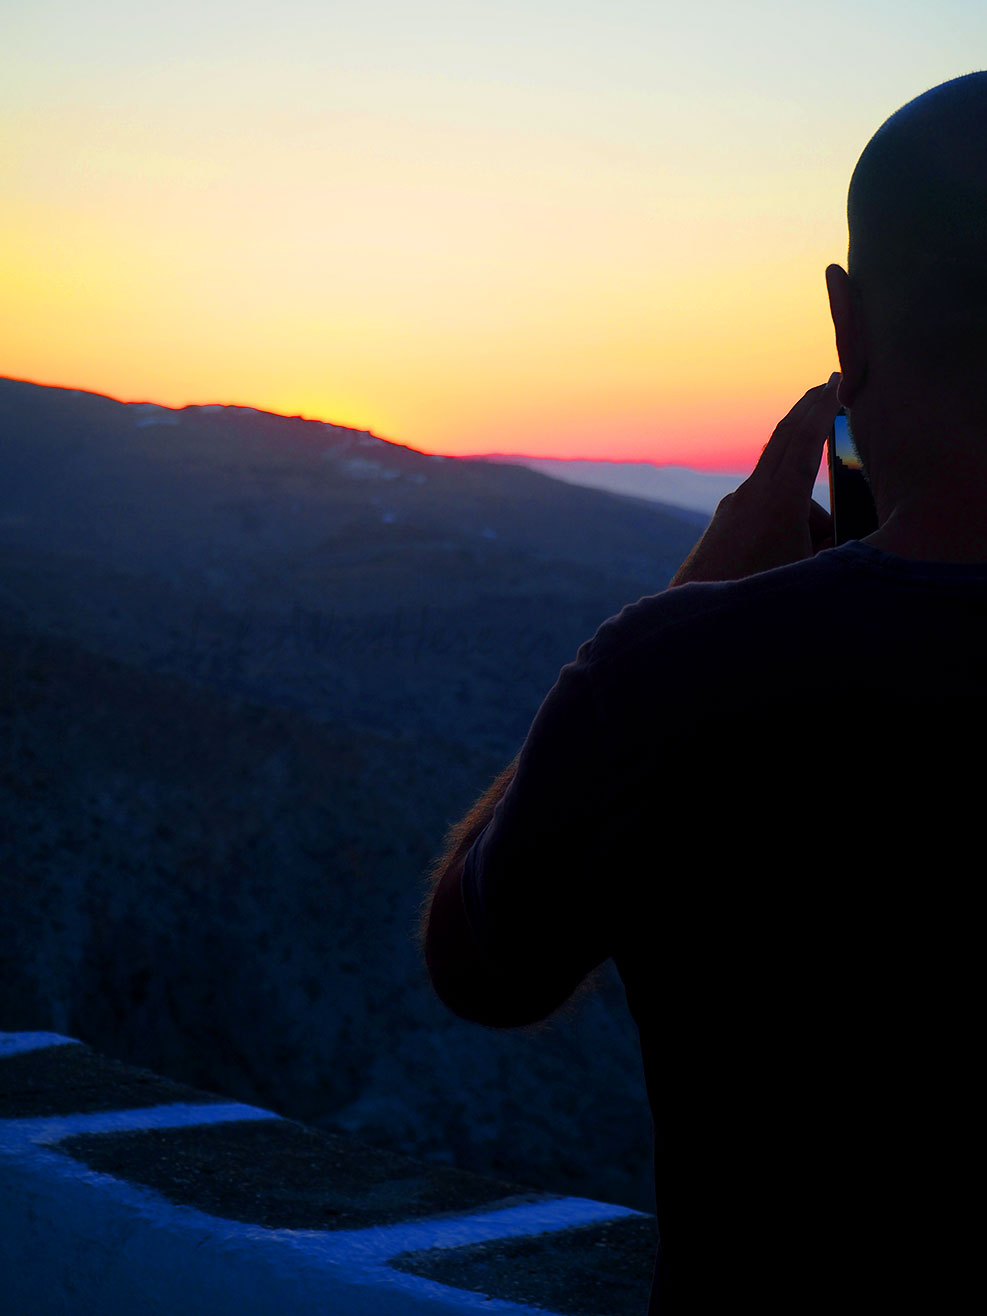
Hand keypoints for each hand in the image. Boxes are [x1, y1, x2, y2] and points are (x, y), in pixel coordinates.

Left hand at [669, 375, 840, 585]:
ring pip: (779, 484)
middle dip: (808, 411)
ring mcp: (734, 506)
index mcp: (778, 502)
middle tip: (828, 387)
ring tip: (812, 553)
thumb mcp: (807, 572)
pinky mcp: (724, 521)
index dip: (824, 409)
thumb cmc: (756, 598)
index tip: (836, 382)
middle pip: (783, 438)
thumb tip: (832, 534)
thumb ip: (828, 546)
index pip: (805, 442)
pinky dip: (783, 516)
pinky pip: (762, 505)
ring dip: (803, 504)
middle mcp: (751, 495)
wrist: (694, 621)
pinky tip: (785, 555)